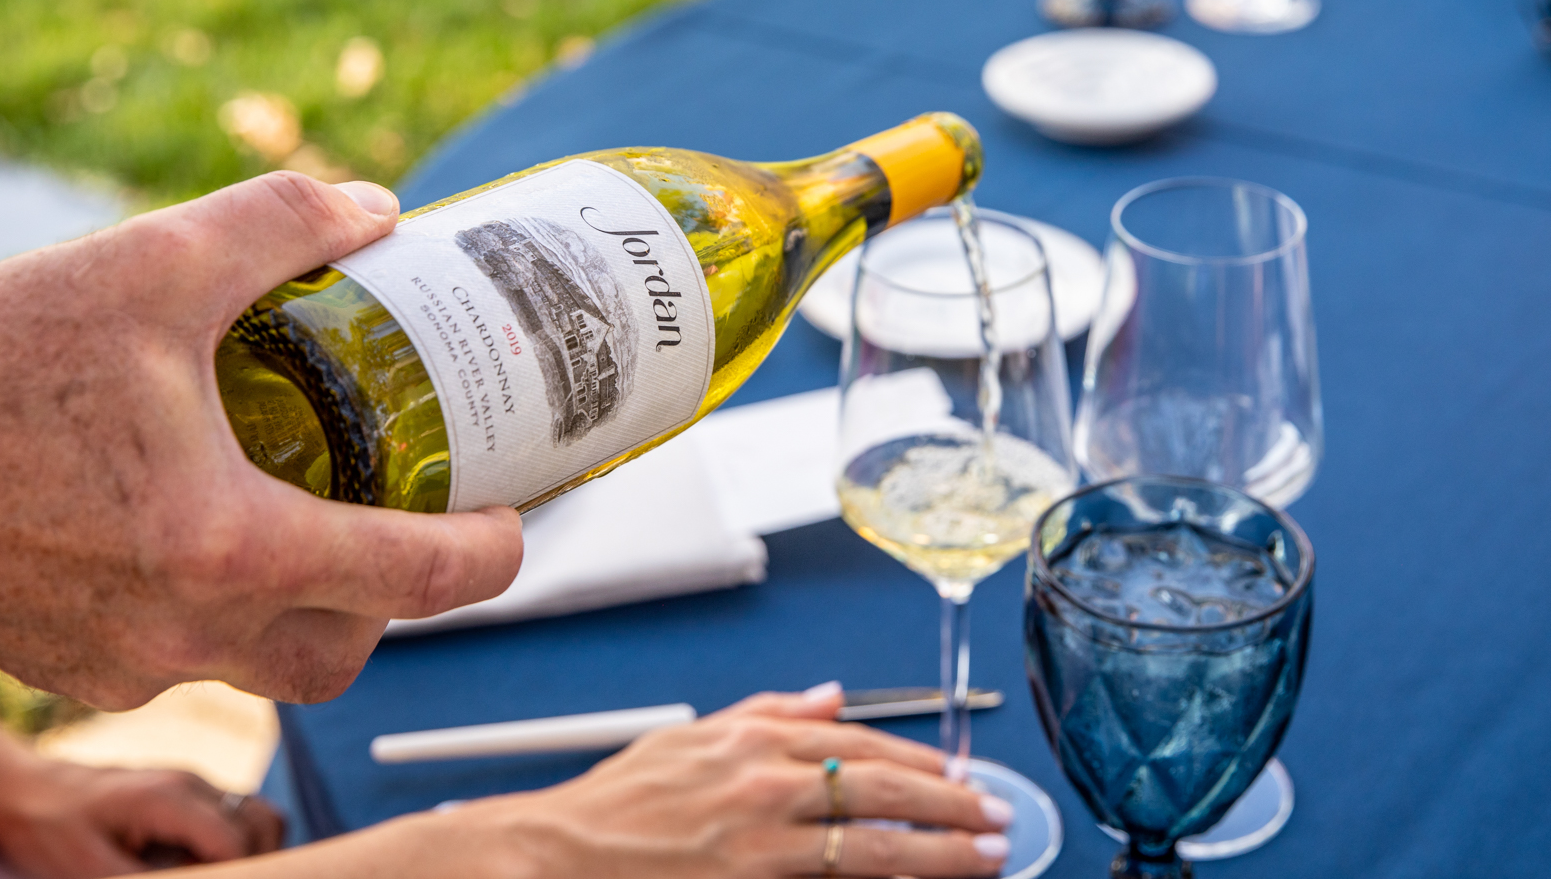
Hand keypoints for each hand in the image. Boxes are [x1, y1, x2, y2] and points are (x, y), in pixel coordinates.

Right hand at [0, 172, 524, 707]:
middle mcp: (186, 630)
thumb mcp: (145, 264)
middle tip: (416, 519)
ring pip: (277, 669)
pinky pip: (194, 664)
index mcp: (226, 546)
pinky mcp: (79, 673)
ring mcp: (128, 666)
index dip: (495, 553)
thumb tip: (376, 210)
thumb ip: (278, 223)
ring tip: (324, 524)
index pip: (419, 579)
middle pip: (353, 649)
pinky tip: (213, 536)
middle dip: (403, 593)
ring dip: (322, 611)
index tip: (514, 517)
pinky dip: (231, 613)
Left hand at [0, 757, 281, 878]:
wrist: (29, 789)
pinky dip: (242, 838)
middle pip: (263, 821)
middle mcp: (192, 783)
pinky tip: (209, 861)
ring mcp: (196, 782)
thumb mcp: (93, 870)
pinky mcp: (192, 790)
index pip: (237, 840)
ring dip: (257, 847)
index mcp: (169, 799)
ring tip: (227, 872)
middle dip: (260, 860)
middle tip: (229, 878)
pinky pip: (240, 811)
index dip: (241, 873)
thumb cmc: (54, 831)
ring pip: (260, 813)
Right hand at [423, 683, 1013, 878]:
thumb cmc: (615, 803)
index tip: (957, 774)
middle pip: (879, 786)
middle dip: (948, 802)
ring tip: (983, 853)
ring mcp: (759, 837)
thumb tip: (830, 694)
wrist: (556, 855)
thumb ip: (767, 712)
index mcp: (751, 737)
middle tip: (994, 815)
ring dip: (937, 848)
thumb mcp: (690, 734)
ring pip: (871, 840)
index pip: (859, 741)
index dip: (918, 760)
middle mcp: (763, 780)